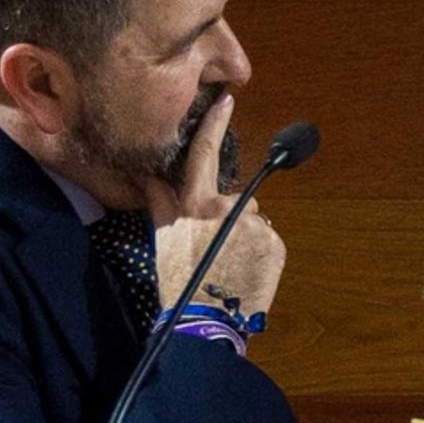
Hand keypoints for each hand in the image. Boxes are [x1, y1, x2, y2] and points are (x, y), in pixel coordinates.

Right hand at [149, 95, 285, 321]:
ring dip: (247, 237)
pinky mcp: (275, 246)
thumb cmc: (178, 283)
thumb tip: (148, 176)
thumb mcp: (161, 238)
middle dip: (233, 217)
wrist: (205, 322)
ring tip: (231, 266)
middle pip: (240, 199)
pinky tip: (245, 272)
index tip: (227, 99)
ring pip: (255, 222)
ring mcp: (255, 227)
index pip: (203, 154)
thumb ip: (159, 201)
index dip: (215, 124)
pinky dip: (260, 253)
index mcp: (196, 204)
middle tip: (219, 249)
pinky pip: (269, 241)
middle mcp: (228, 209)